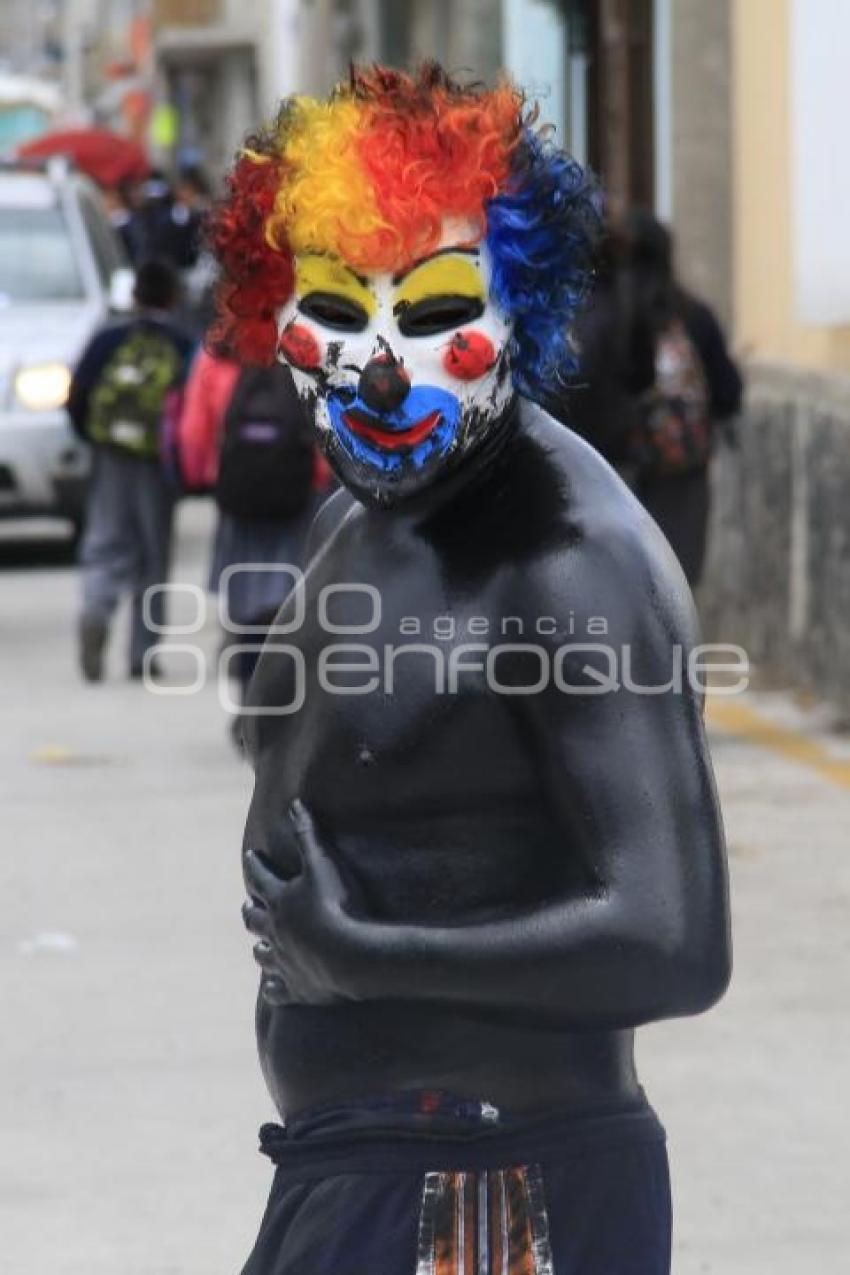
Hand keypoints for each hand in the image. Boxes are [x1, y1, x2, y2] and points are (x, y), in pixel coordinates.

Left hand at [241, 800, 361, 1006]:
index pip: (260, 878)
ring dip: (260, 947)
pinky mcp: (297, 988)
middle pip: (255, 919)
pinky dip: (274, 986)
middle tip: (246, 904)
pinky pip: (278, 989)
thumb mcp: (322, 863)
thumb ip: (308, 834)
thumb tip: (294, 804)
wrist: (349, 956)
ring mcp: (284, 961)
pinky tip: (271, 986)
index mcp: (280, 901)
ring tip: (258, 945)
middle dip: (249, 909)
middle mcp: (275, 932)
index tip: (250, 857)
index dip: (256, 865)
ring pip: (262, 954)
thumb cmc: (337, 904)